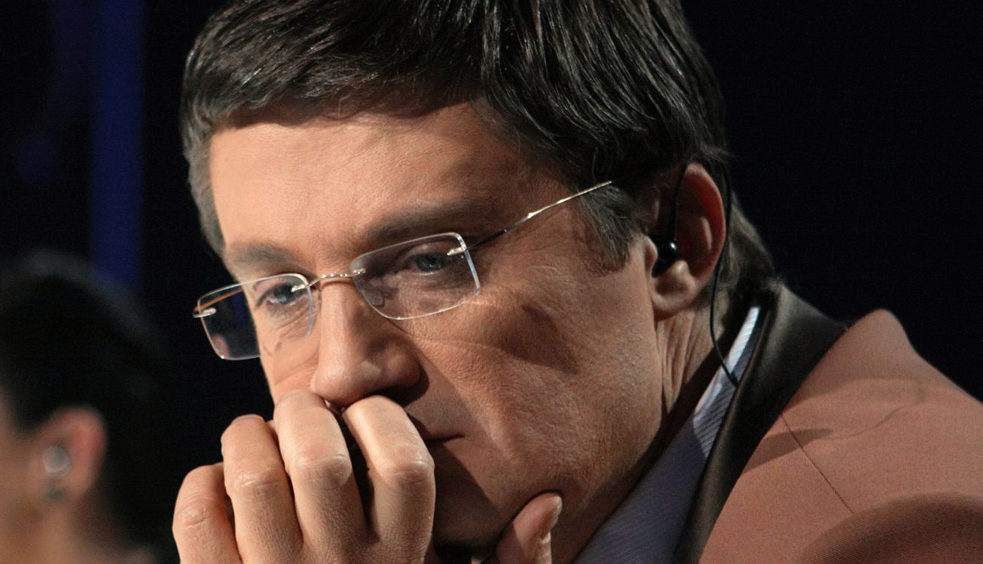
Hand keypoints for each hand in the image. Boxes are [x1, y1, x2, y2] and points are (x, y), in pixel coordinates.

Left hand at [172, 391, 561, 562]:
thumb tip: (544, 502)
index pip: (405, 464)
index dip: (382, 419)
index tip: (367, 414)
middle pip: (319, 457)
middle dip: (305, 411)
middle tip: (304, 409)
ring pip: (252, 475)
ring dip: (247, 436)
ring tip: (256, 435)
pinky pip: (198, 515)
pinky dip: (201, 483)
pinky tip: (220, 482)